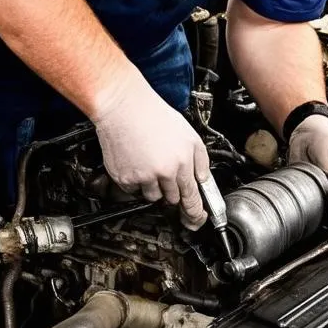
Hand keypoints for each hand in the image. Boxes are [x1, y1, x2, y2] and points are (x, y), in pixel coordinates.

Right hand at [92, 71, 209, 229]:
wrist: (123, 107)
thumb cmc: (153, 115)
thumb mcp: (189, 134)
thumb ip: (200, 160)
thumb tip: (203, 180)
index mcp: (181, 163)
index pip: (191, 198)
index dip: (195, 213)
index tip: (196, 219)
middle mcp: (163, 173)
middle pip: (172, 199)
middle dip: (172, 191)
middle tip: (165, 174)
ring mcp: (142, 177)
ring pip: (152, 196)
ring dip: (154, 186)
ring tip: (149, 162)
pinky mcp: (124, 178)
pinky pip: (133, 191)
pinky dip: (136, 181)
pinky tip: (137, 162)